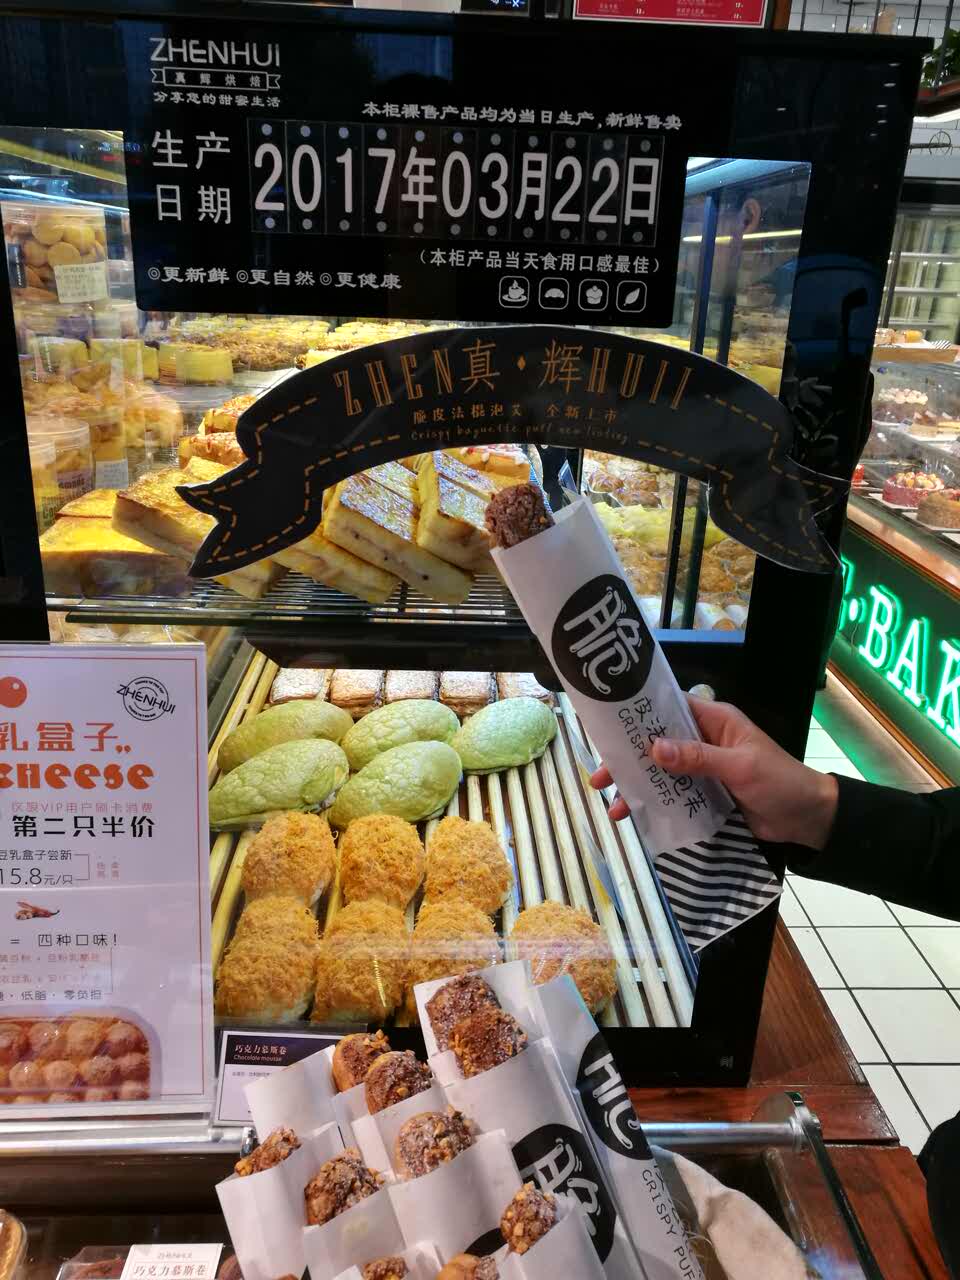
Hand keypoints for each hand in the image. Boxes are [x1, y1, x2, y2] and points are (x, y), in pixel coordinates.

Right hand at [590, 695, 838, 849]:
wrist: (808, 820)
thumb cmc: (780, 782)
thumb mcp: (740, 766)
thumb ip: (697, 757)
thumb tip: (653, 748)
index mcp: (714, 721)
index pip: (670, 709)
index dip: (639, 717)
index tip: (608, 728)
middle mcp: (704, 741)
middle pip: (657, 745)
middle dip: (628, 760)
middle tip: (599, 776)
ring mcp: (702, 770)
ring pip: (660, 773)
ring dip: (637, 787)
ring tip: (613, 806)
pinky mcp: (704, 795)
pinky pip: (672, 796)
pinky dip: (653, 804)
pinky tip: (634, 818)